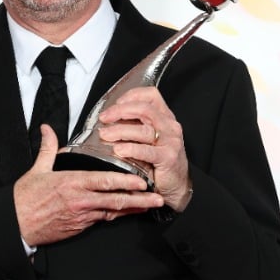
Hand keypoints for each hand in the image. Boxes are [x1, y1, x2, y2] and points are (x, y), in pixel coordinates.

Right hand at [14, 124, 164, 246]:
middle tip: (158, 197)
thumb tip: (47, 128)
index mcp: (71, 183)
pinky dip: (117, 215)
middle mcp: (80, 200)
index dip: (125, 183)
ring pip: (113, 212)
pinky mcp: (79, 227)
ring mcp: (81, 216)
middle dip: (139, 199)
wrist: (16, 223)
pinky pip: (103, 220)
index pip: (104, 182)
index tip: (142, 181)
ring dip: (133, 209)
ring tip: (151, 206)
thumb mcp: (36, 170)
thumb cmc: (25, 197)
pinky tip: (128, 212)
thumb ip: (48, 148)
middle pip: (115, 200)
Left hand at [97, 86, 193, 211]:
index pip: (150, 95)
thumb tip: (107, 118)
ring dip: (120, 131)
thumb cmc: (157, 159)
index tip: (114, 103)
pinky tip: (118, 150)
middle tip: (104, 118)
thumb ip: (134, 124)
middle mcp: (169, 126)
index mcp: (164, 117)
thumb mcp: (147, 137)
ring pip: (143, 130)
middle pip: (144, 109)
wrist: (175, 184)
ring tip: (104, 135)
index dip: (131, 95)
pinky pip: (147, 151)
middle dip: (120, 111)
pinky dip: (130, 149)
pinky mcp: (168, 158)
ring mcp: (171, 141)